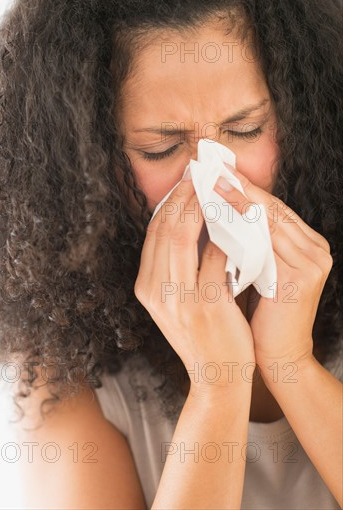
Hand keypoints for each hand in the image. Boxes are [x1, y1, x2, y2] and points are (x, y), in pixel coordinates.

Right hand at [134, 175, 255, 393]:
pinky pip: (215, 258)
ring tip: (215, 187)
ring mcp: (180, 299)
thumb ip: (175, 266)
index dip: (169, 203)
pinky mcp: (207, 305)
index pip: (153, 233)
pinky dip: (225, 235)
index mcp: (146, 287)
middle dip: (183, 196)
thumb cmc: (200, 335)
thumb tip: (191, 220)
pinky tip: (237, 219)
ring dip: (201, 207)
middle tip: (200, 174)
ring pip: (184, 237)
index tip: (184, 183)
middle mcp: (156, 291)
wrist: (216, 379)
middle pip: (165, 229)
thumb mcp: (175, 301)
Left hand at [215, 164, 332, 375]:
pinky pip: (265, 246)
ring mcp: (312, 263)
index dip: (244, 188)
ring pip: (269, 222)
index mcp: (307, 244)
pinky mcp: (302, 279)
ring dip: (237, 202)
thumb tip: (217, 209)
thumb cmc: (262, 312)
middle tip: (211, 170)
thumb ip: (250, 242)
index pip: (272, 207)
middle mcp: (315, 249)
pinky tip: (218, 218)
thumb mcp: (259, 269)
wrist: (279, 356)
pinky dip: (241, 230)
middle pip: (272, 208)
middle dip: (239, 188)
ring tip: (211, 186)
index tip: (218, 171)